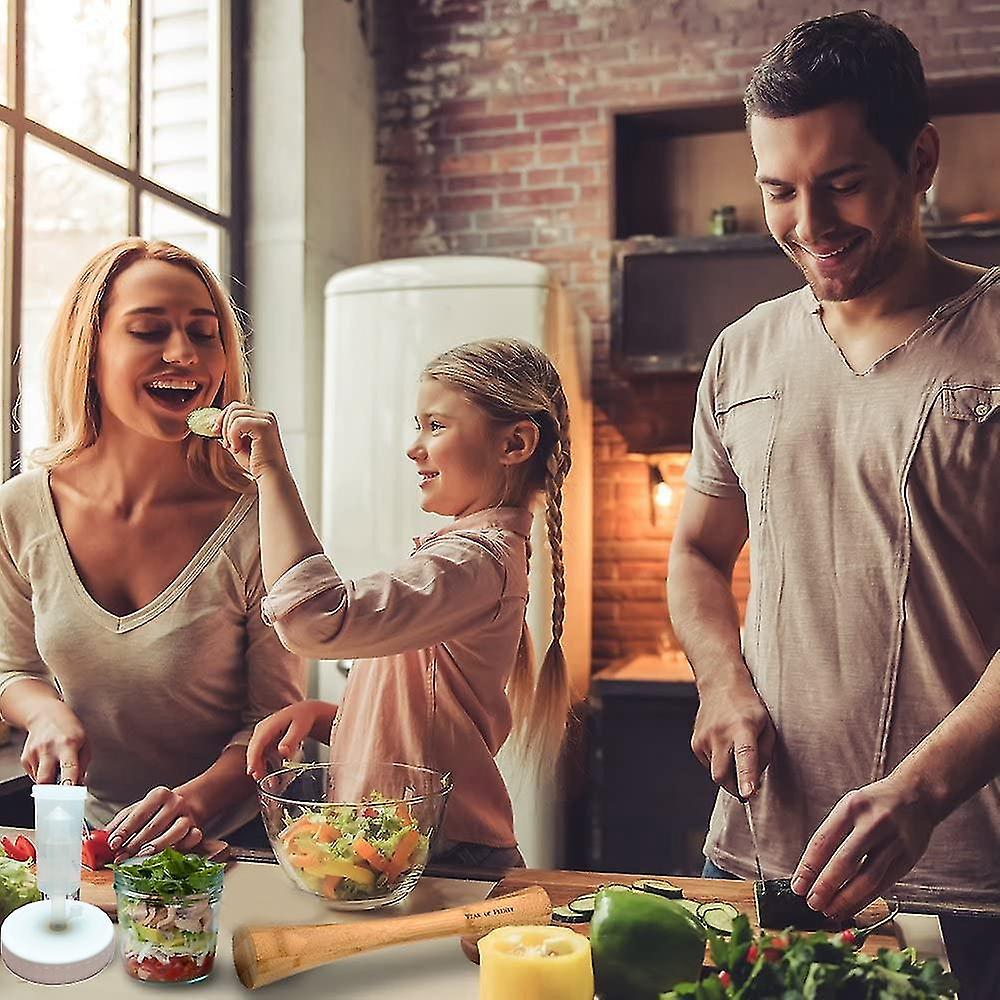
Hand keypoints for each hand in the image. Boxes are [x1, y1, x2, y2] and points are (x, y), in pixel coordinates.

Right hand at [21, 702, 89, 785]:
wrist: (47, 715)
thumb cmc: (69, 729)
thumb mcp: (84, 743)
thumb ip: (83, 765)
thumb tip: (78, 784)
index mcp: (68, 745)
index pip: (69, 769)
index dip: (69, 784)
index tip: (71, 794)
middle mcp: (49, 749)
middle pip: (46, 780)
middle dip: (53, 790)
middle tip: (62, 789)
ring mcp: (34, 753)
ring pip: (39, 780)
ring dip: (49, 780)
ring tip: (56, 766)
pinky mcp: (24, 758)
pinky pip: (34, 775)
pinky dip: (42, 774)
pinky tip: (48, 762)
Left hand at [104, 786, 204, 858]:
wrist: (188, 803)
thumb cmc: (158, 810)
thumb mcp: (139, 809)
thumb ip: (121, 822)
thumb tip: (101, 836)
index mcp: (159, 795)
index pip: (139, 814)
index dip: (124, 830)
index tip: (113, 844)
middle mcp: (175, 803)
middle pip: (154, 826)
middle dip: (135, 844)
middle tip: (121, 857)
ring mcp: (188, 816)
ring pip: (174, 832)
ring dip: (156, 847)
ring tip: (140, 857)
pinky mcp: (197, 829)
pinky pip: (191, 839)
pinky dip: (181, 847)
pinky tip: (168, 854)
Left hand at [219, 402, 289, 478]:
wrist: (270, 476)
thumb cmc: (256, 463)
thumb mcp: (238, 444)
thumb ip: (228, 432)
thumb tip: (213, 423)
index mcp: (262, 418)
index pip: (237, 408)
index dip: (223, 418)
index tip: (215, 432)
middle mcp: (266, 416)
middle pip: (234, 407)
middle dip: (223, 424)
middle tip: (226, 443)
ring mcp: (266, 419)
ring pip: (234, 414)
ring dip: (228, 432)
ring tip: (234, 447)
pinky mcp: (264, 425)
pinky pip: (237, 423)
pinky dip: (233, 436)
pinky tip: (238, 448)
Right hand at [246, 701, 335, 780]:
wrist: (305, 712)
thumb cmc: (303, 718)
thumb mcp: (300, 728)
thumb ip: (291, 740)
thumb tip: (282, 752)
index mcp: (269, 725)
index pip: (258, 743)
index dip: (254, 758)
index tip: (253, 771)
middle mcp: (262, 729)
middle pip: (254, 749)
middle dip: (256, 765)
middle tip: (261, 780)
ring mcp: (262, 734)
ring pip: (257, 753)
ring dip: (260, 767)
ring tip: (269, 782)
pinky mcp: (265, 739)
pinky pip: (261, 754)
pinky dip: (264, 765)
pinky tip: (270, 776)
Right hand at [691, 675, 774, 797]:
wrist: (721, 686)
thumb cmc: (749, 708)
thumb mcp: (767, 728)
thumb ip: (764, 755)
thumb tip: (755, 782)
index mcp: (743, 728)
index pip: (744, 755)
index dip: (746, 776)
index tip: (747, 793)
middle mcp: (720, 734)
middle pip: (722, 775)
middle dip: (734, 787)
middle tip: (746, 784)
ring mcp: (704, 738)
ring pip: (716, 772)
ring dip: (728, 771)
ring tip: (734, 749)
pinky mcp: (695, 743)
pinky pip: (709, 765)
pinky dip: (719, 762)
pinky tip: (723, 745)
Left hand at [790, 773, 939, 921]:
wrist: (917, 795)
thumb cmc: (875, 804)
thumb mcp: (850, 806)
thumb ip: (834, 833)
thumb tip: (811, 870)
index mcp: (852, 807)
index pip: (824, 840)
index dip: (809, 867)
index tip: (799, 885)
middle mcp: (873, 823)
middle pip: (845, 861)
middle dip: (826, 886)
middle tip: (812, 902)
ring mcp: (894, 842)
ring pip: (867, 878)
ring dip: (846, 899)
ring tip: (830, 910)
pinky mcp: (908, 859)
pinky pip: (884, 885)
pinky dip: (865, 899)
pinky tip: (852, 907)